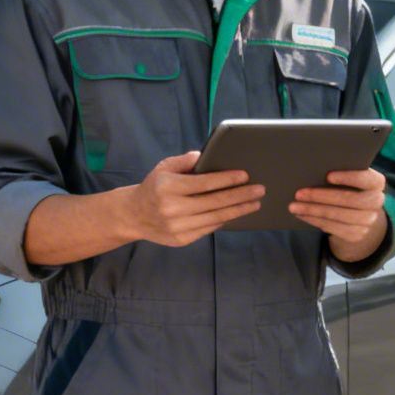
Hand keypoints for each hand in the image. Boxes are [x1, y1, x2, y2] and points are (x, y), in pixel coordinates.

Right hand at [124, 151, 263, 246]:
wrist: (134, 215)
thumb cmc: (154, 187)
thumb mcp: (164, 168)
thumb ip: (184, 161)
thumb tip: (205, 156)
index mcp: (168, 187)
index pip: (204, 183)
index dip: (226, 179)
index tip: (245, 176)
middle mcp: (172, 208)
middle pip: (215, 202)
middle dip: (240, 196)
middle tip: (259, 190)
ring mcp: (178, 226)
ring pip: (215, 218)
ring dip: (238, 210)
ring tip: (255, 203)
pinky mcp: (182, 239)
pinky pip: (209, 228)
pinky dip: (225, 220)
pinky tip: (237, 212)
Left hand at [293, 168, 387, 261]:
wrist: (362, 215)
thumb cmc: (351, 188)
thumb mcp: (352, 179)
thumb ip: (341, 173)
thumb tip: (314, 170)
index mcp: (376, 183)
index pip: (366, 178)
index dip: (348, 177)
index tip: (328, 176)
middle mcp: (376, 202)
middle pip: (348, 199)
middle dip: (321, 196)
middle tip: (299, 193)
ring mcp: (368, 221)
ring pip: (337, 216)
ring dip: (313, 210)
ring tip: (294, 206)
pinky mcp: (356, 234)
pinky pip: (332, 227)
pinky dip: (314, 220)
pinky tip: (302, 214)